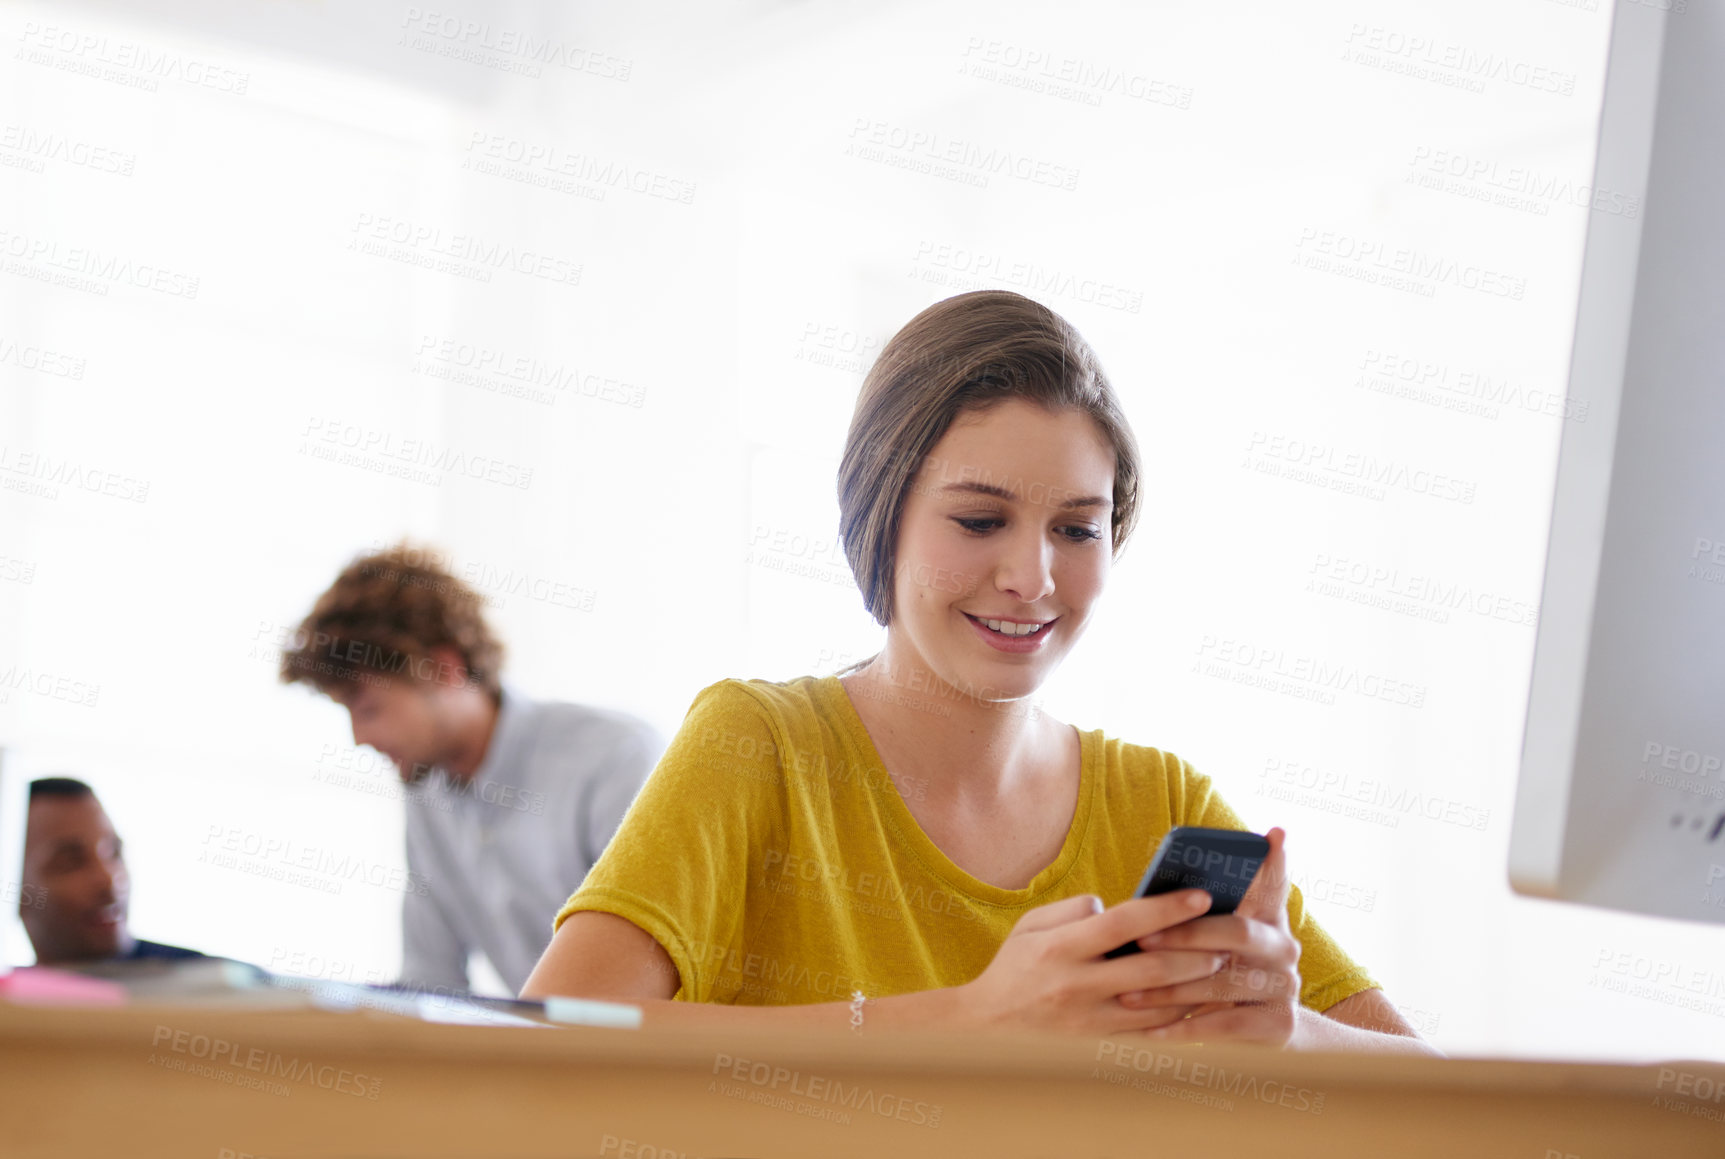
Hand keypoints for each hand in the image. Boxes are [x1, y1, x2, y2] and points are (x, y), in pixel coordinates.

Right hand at [950, 889, 1232, 1035]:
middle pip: (1152, 969)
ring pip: (1159, 1006)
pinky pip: (1150, 1036)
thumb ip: (1074, 909)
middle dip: (1195, 952)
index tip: (1202, 895)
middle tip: (1224, 939)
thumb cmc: (1016, 968)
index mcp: (1060, 948)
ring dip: (1195, 987)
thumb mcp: (1030, 925)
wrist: (987, 1029)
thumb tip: (1118, 907)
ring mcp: (1090, 1022)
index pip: (1124, 923)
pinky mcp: (1099, 1048)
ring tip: (1219, 967)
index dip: (1167, 908)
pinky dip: (1178, 1020)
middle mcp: (1077, 986)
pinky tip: (1197, 1003)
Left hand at [1114, 827, 1302, 1047]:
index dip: (1276, 861)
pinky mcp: (1280, 1025)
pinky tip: (1152, 1031)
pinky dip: (1185, 1028)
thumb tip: (1149, 897)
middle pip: (1237, 931)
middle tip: (1143, 939)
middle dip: (1186, 935)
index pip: (1274, 883)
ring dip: (1171, 988)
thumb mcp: (1210, 945)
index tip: (1274, 833)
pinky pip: (1225, 1024)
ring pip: (1223, 980)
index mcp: (1268, 919)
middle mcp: (1284, 948)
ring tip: (1130, 993)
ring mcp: (1286, 986)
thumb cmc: (1217, 977)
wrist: (1258, 1039)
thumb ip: (1193, 918)